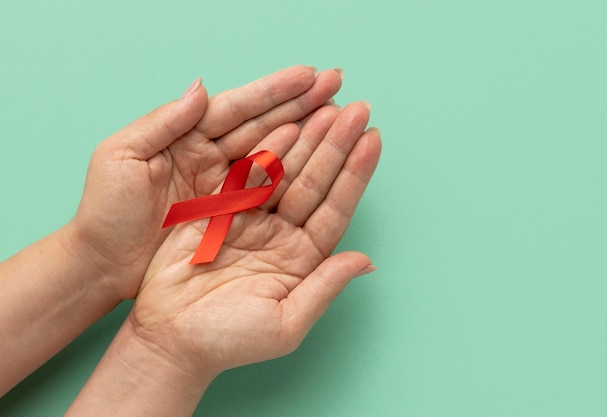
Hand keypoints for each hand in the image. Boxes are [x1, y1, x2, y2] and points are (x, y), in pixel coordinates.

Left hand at [69, 66, 341, 298]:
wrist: (103, 265)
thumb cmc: (105, 213)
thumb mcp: (119, 157)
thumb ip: (162, 121)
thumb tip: (200, 87)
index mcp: (183, 137)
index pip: (235, 108)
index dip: (273, 92)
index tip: (309, 76)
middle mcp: (208, 156)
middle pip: (262, 124)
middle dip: (300, 104)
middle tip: (337, 87)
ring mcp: (223, 186)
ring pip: (271, 153)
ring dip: (305, 134)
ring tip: (339, 117)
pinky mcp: (230, 215)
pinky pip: (267, 190)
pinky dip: (292, 172)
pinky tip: (316, 158)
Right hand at [129, 102, 381, 380]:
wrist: (168, 338)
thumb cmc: (227, 341)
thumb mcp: (285, 323)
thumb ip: (324, 288)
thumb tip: (365, 261)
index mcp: (303, 258)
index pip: (336, 209)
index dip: (355, 175)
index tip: (373, 139)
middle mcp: (282, 233)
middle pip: (315, 182)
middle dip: (336, 146)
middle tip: (355, 109)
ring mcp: (252, 218)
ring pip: (285, 171)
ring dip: (306, 140)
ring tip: (327, 107)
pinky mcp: (220, 209)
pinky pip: (247, 173)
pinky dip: (265, 150)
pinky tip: (285, 124)